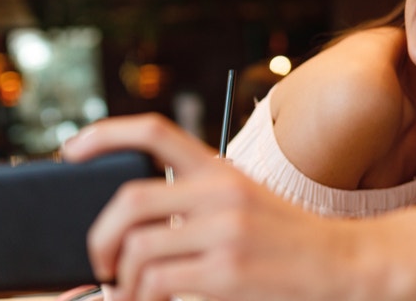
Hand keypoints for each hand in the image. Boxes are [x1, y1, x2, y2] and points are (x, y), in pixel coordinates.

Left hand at [63, 113, 355, 300]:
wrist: (345, 263)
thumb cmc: (290, 242)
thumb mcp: (246, 204)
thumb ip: (198, 205)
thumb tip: (135, 232)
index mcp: (221, 169)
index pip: (154, 132)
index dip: (104, 134)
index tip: (70, 151)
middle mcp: (220, 192)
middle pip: (129, 200)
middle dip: (99, 238)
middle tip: (101, 263)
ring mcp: (225, 230)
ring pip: (137, 250)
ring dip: (122, 282)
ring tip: (130, 296)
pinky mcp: (228, 270)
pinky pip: (158, 284)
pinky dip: (143, 300)